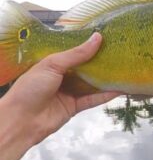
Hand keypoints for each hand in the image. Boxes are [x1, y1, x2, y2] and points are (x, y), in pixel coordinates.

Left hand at [1, 32, 119, 145]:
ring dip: (106, 79)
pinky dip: (105, 95)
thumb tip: (97, 38)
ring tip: (124, 70)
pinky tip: (119, 90)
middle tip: (120, 54)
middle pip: (86, 69)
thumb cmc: (31, 88)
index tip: (107, 39)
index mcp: (54, 64)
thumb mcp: (53, 65)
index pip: (76, 53)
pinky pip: (93, 100)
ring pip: (92, 84)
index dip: (90, 47)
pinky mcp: (75, 107)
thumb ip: (76, 54)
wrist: (21, 121)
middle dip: (101, 62)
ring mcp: (70, 93)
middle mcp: (63, 77)